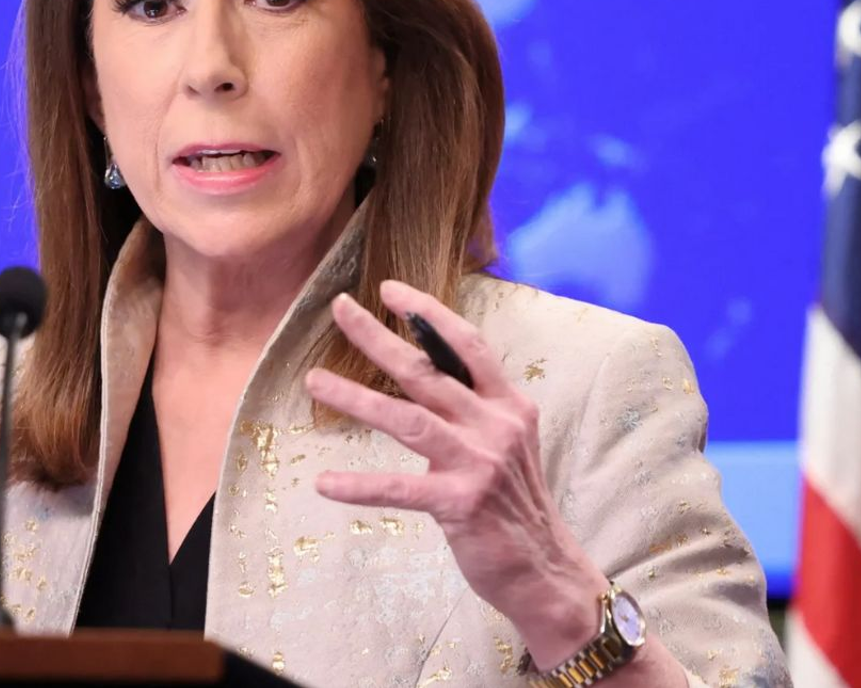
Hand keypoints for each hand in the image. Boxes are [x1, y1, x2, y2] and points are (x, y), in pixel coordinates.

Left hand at [305, 281, 607, 667]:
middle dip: (379, 336)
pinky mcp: (461, 503)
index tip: (389, 289)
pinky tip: (325, 483)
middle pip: (427, 371)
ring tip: (315, 380)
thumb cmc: (514, 505)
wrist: (546, 570)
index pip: (466, 344)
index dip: (428, 314)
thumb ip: (471, 409)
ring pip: (406, 419)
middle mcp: (495, 425)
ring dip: (356, 397)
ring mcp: (478, 463)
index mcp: (507, 405)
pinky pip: (399, 489)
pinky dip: (360, 485)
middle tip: (340, 307)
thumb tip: (425, 375)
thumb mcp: (504, 443)